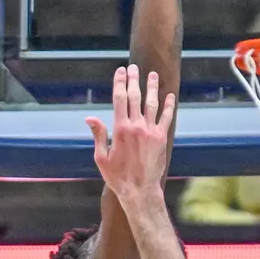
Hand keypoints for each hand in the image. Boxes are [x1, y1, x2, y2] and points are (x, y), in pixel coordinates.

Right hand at [86, 65, 174, 199]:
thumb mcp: (101, 157)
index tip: (120, 71)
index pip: (119, 99)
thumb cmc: (117, 177)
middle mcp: (136, 126)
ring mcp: (150, 131)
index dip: (119, 83)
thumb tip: (90, 118)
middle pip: (135, 97)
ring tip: (152, 75)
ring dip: (152, 88)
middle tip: (133, 68)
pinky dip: (168, 106)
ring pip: (151, 104)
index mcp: (120, 129)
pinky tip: (169, 96)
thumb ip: (98, 135)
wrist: (139, 190)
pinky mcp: (161, 138)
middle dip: (133, 80)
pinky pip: (166, 118)